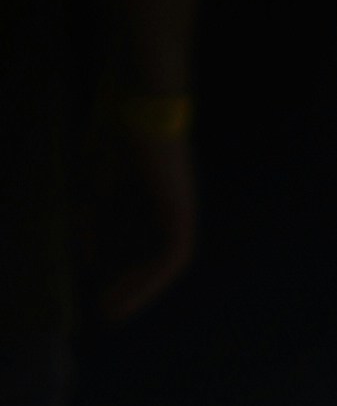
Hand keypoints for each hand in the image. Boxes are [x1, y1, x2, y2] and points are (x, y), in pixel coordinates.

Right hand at [99, 101, 198, 318]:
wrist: (143, 95)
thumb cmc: (117, 125)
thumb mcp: (95, 179)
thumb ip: (91, 216)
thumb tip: (85, 255)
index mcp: (153, 194)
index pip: (142, 241)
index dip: (124, 267)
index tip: (101, 287)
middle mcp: (172, 205)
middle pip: (156, 258)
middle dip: (133, 286)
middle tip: (109, 311)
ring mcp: (181, 209)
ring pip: (167, 264)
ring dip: (143, 289)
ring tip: (117, 309)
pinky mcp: (182, 211)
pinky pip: (172, 257)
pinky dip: (152, 277)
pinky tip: (130, 291)